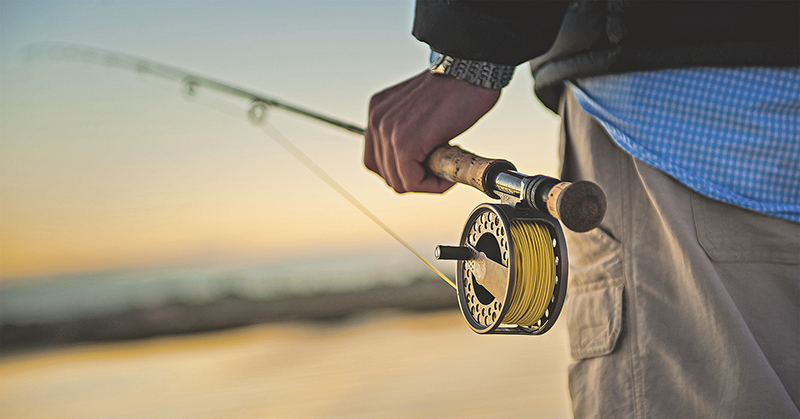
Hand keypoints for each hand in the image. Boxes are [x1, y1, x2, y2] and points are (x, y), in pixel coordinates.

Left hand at [364, 71, 499, 192]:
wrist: (470, 72)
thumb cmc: (455, 89)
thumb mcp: (418, 109)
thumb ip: (408, 131)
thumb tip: (414, 162)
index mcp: (378, 112)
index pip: (377, 159)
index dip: (402, 170)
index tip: (425, 167)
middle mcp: (377, 120)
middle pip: (385, 173)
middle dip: (414, 178)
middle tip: (438, 169)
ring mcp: (388, 131)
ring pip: (398, 181)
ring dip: (425, 182)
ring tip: (445, 169)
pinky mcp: (405, 143)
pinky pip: (412, 181)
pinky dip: (432, 185)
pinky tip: (447, 174)